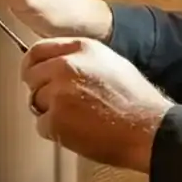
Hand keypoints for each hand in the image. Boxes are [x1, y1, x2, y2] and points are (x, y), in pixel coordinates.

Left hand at [21, 36, 171, 170]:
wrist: (148, 129)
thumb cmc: (136, 101)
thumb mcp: (111, 64)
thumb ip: (81, 61)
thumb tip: (56, 67)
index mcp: (82, 48)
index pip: (38, 50)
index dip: (33, 66)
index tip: (34, 76)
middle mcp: (66, 65)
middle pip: (32, 77)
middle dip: (42, 91)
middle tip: (61, 105)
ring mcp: (59, 93)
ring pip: (35, 102)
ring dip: (51, 113)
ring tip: (79, 119)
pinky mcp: (56, 119)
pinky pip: (42, 126)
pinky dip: (56, 133)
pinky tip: (79, 132)